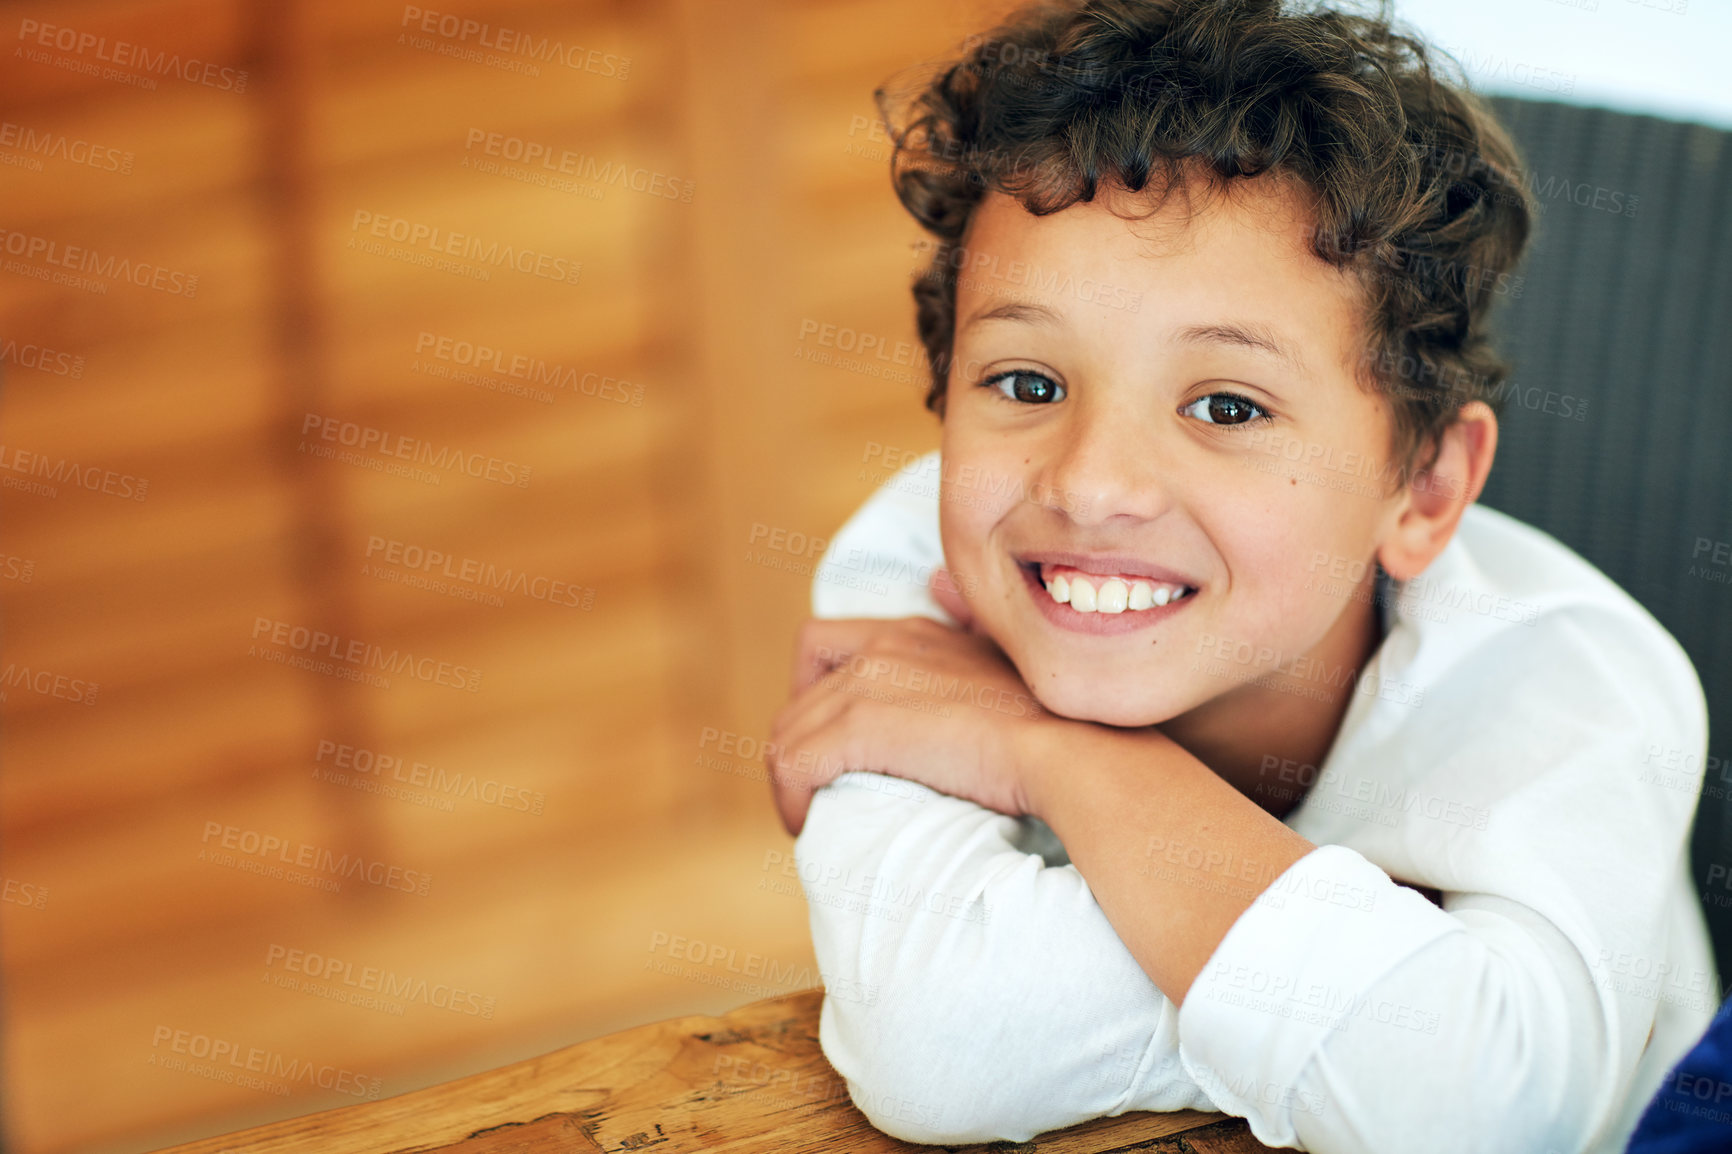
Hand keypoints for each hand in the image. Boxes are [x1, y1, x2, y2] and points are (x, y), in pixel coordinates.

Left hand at [765, 580, 1048, 835]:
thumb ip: (971, 622)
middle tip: (816, 791)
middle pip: (798, 697)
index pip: (823, 644)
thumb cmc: (1057, 723)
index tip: (829, 743)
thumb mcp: (1008, 659)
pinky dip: (790, 798)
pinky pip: (794, 764)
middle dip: (798, 745)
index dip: (811, 696)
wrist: (1069, 749)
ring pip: (788, 733)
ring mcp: (869, 682)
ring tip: (809, 816)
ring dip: (789, 779)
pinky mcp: (862, 725)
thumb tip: (936, 580)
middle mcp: (883, 645)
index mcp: (914, 633)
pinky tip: (806, 824)